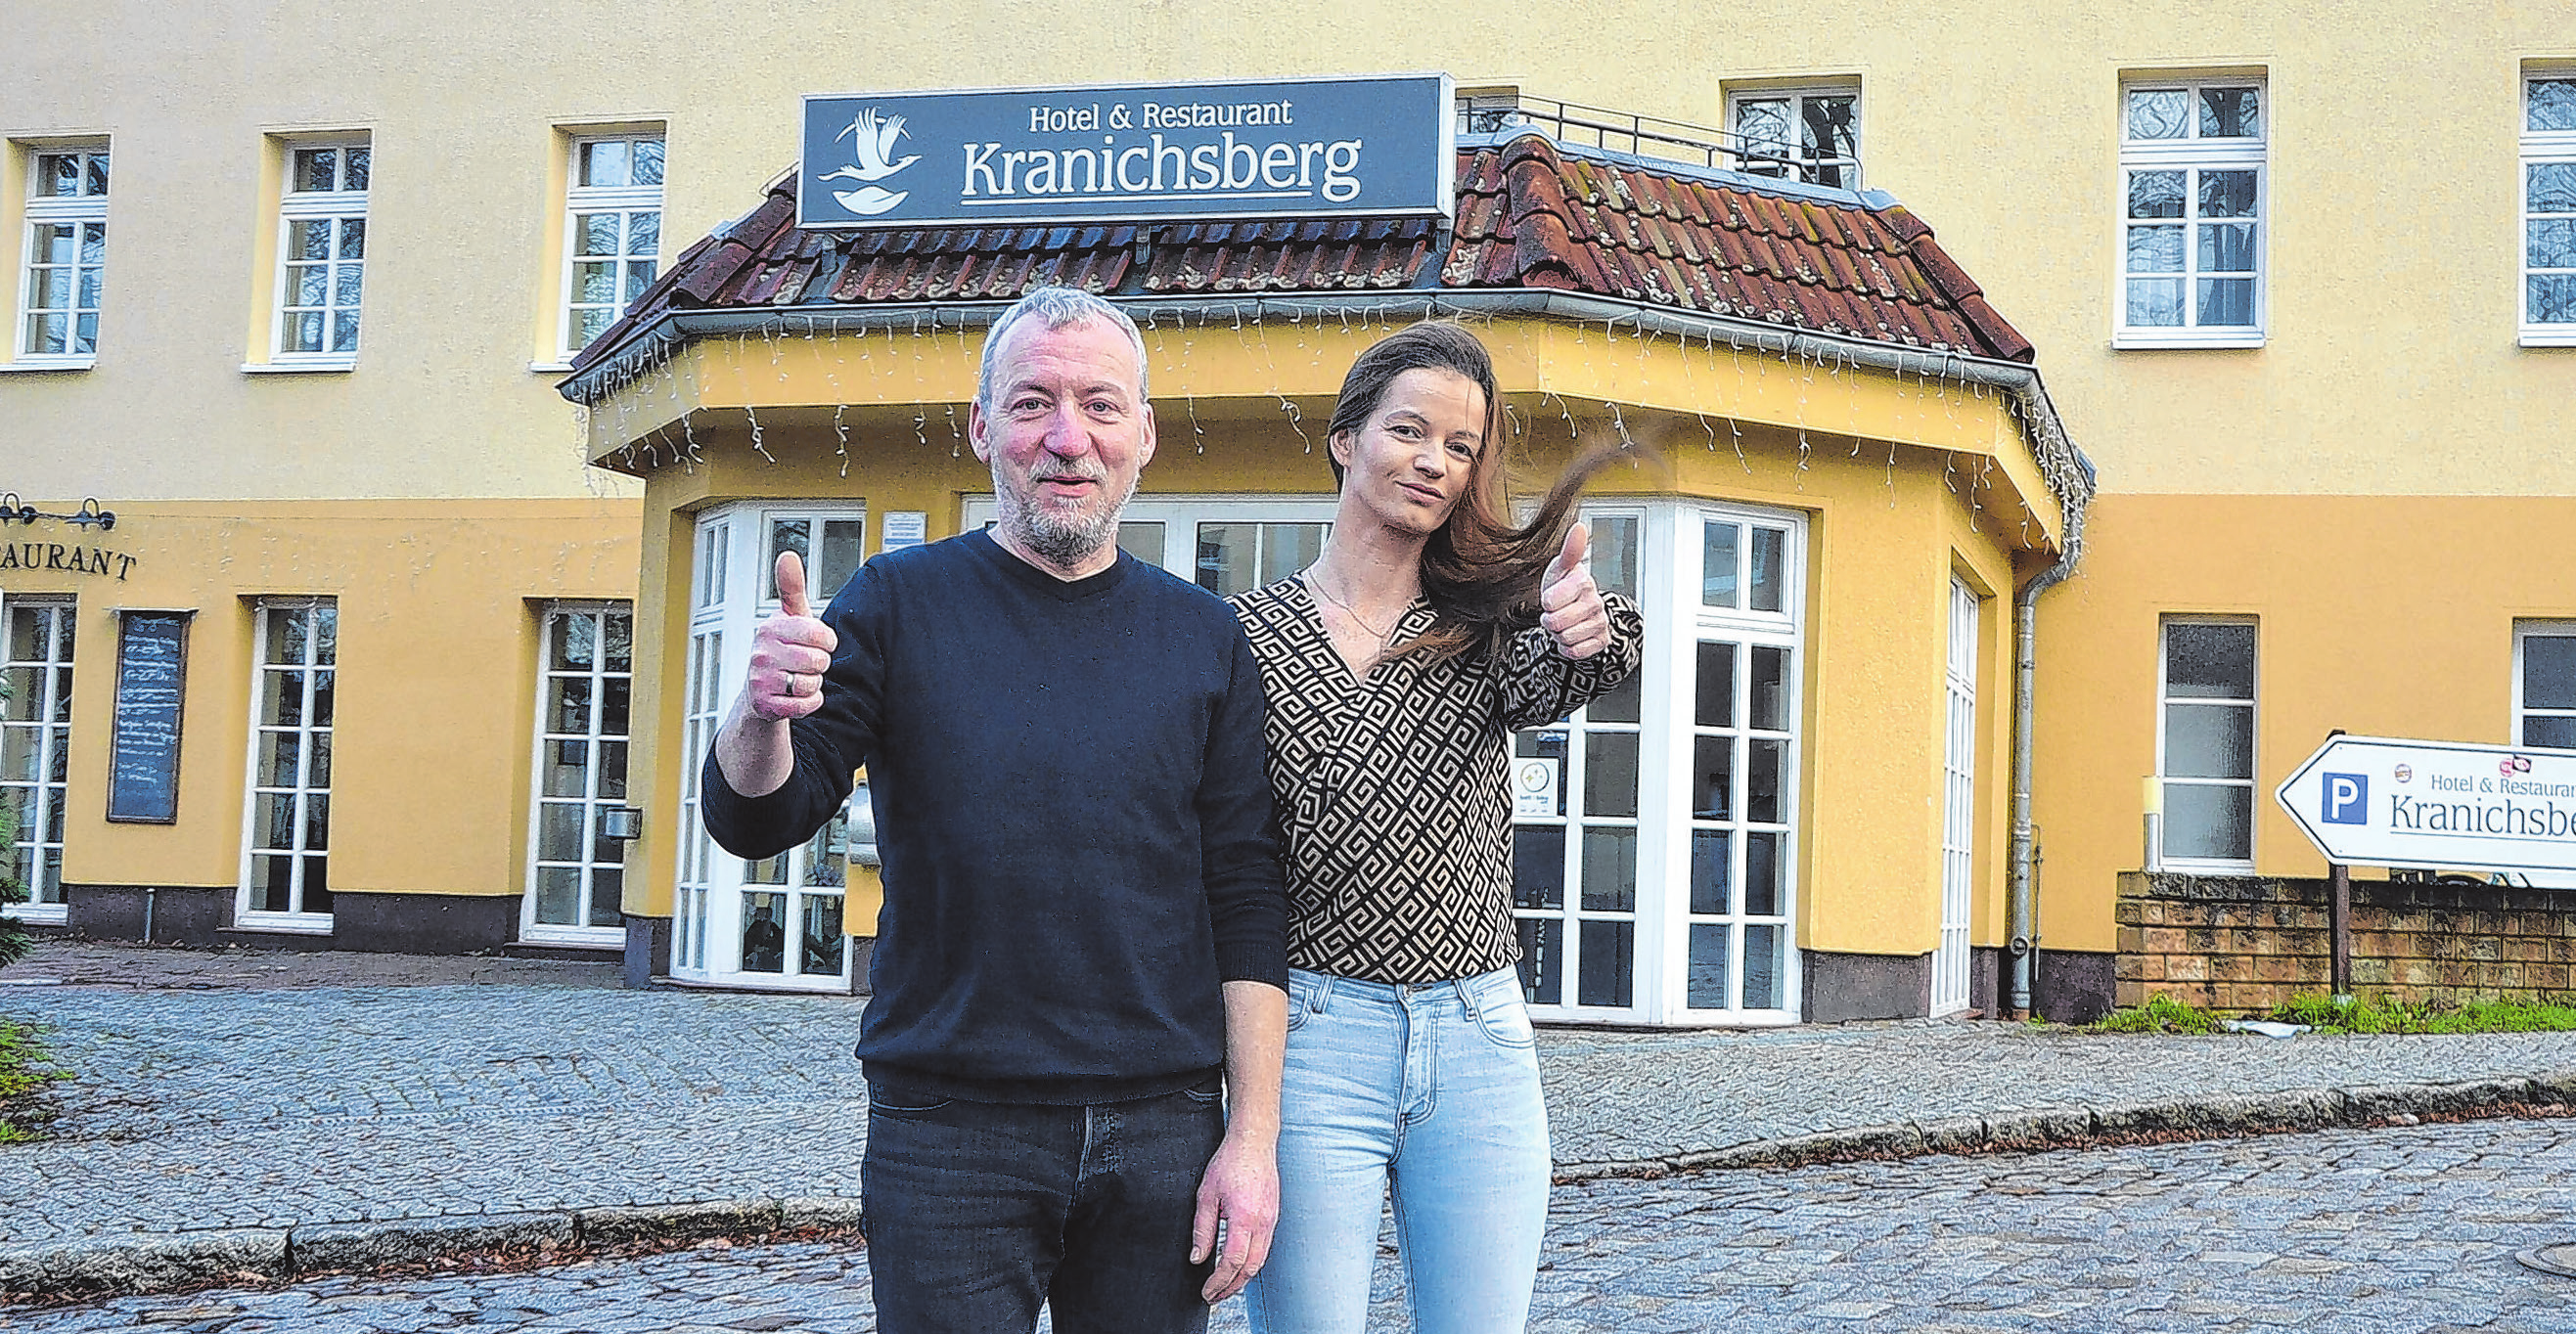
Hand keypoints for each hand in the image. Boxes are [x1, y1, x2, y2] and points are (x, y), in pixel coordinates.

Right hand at [747, 551, 837, 720]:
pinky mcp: (764, 705)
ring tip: (799, 677)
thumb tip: (788, 556)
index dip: (827, 641)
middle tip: (806, 663)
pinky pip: (806, 704)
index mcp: (770, 628)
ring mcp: (760, 680)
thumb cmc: (782, 649)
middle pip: (818, 661)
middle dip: (820, 664)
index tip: (818, 642)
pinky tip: (799, 695)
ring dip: (813, 684)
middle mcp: (761, 653)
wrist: (759, 691)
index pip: (820, 635)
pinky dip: (810, 702)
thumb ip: (792, 588)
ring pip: (812, 684)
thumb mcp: (789, 617)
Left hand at [1190, 1126, 1278, 1302]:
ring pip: (1260, 1260)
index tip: (1207, 1291)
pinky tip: (1239, 1265)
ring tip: (1225, 1286)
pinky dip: (1251, 1263)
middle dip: (1232, 1287)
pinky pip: (1264, 1248)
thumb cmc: (1229, 1163)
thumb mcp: (1206, 1195)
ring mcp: (1271, 1220)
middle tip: (1214, 1296)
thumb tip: (1198, 1257)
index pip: (1232, 1261)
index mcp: (1244, 1218)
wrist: (1254, 1143)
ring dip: (1243, 1278)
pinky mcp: (1273, 1216)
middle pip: (1250, 1268)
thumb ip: (1202, 1229)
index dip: (1219, 1281)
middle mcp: (1262, 1223)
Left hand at [1538, 523, 1608, 659]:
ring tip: (1563, 623)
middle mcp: (1595, 602)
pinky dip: (1567, 648)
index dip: (1546, 602)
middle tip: (1554, 613)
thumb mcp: (1560, 569)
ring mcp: (1600, 623)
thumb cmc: (1563, 588)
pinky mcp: (1602, 641)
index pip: (1551, 600)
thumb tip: (1580, 526)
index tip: (1550, 598)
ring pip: (1565, 638)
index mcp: (1583, 582)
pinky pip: (1575, 652)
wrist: (1576, 612)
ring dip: (1558, 634)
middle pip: (1556, 623)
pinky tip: (1572, 636)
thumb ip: (1569, 551)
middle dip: (1549, 621)